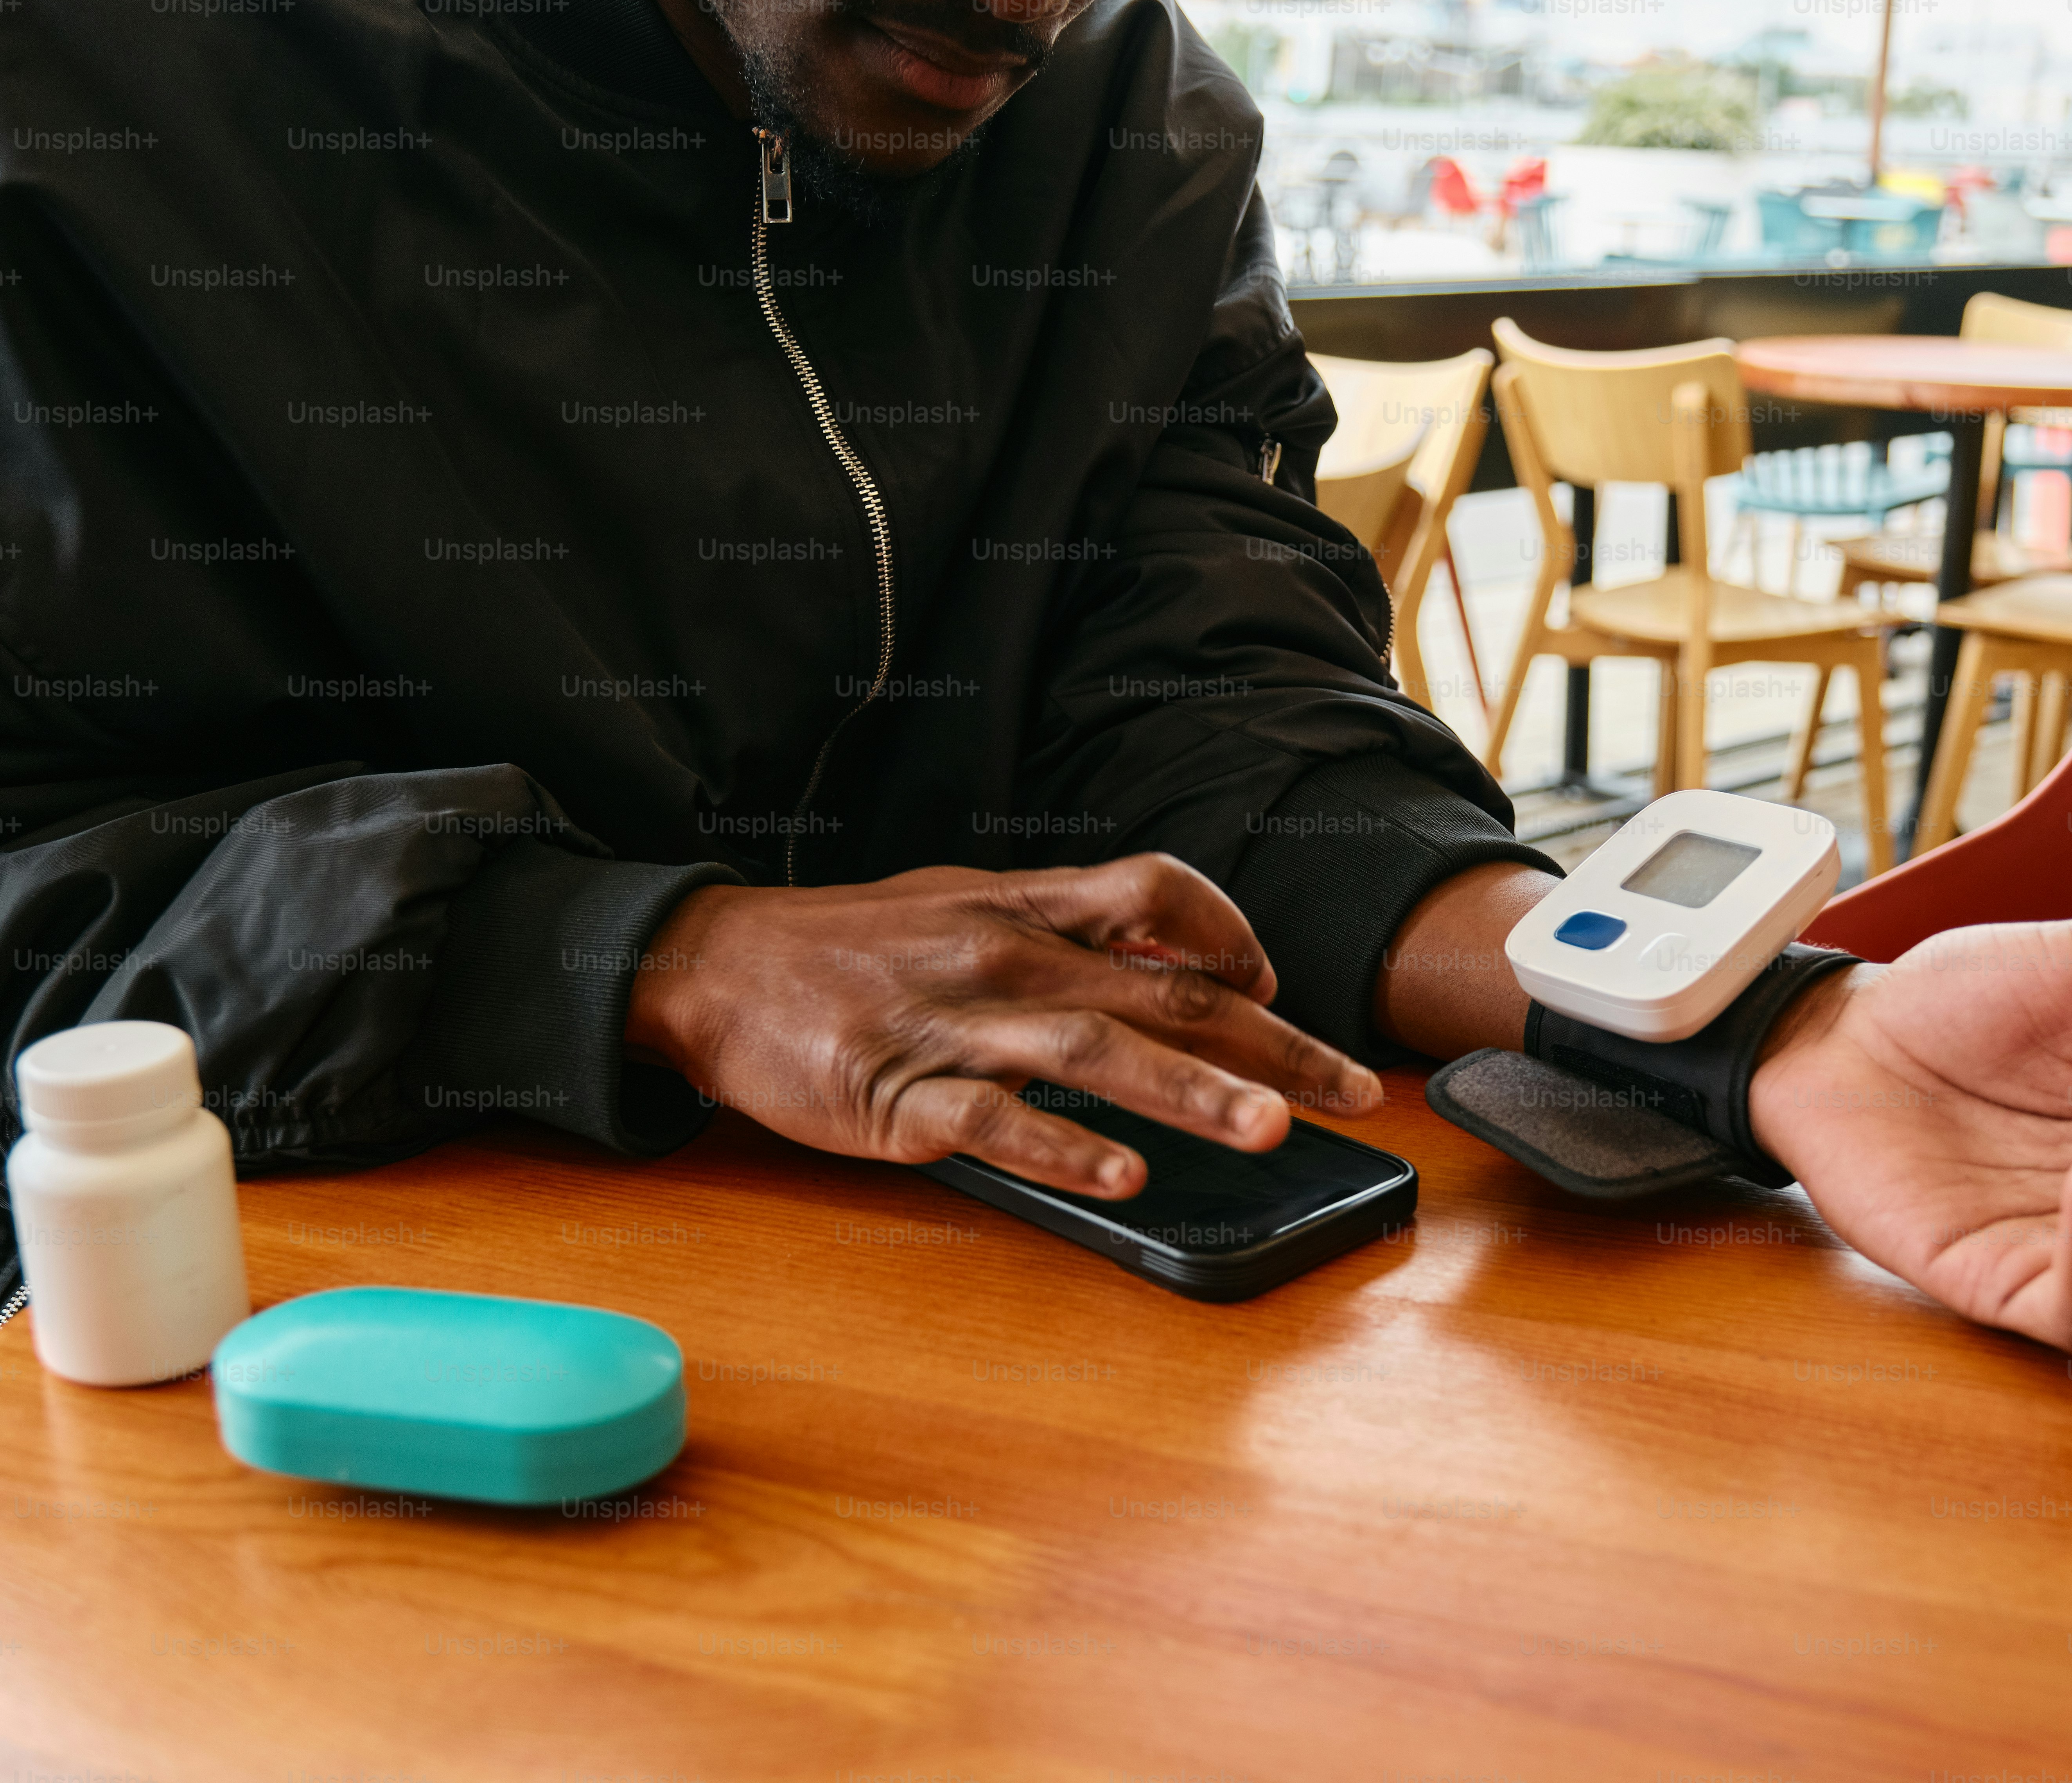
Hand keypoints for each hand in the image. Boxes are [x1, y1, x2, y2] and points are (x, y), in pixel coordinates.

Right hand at [623, 856, 1382, 1199]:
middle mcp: (1005, 957)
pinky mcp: (898, 1095)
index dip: (1230, 932)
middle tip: (1357, 1093)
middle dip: (1273, 1043)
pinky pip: (993, 1124)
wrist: (714, 968)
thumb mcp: (961, 903)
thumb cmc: (849, 947)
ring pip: (1095, 1053)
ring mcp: (953, 1027)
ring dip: (1190, 1092)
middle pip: (1163, 992)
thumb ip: (1061, 922)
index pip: (1157, 892)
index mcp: (1022, 907)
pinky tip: (1122, 1179)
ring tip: (1270, 1130)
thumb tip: (1166, 952)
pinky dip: (1062, 1149)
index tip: (1277, 985)